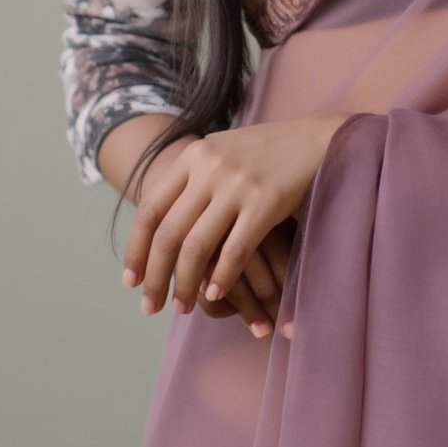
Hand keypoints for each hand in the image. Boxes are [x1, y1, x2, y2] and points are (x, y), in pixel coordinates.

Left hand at [122, 112, 348, 325]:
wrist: (316, 138)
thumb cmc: (266, 152)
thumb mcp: (221, 153)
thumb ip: (193, 180)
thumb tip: (160, 228)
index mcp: (192, 155)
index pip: (149, 209)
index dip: (136, 250)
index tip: (131, 281)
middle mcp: (209, 167)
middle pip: (168, 233)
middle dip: (155, 277)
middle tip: (151, 306)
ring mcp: (237, 184)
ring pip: (197, 246)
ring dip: (185, 284)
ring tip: (182, 308)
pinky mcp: (265, 201)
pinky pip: (234, 250)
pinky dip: (221, 277)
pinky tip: (215, 294)